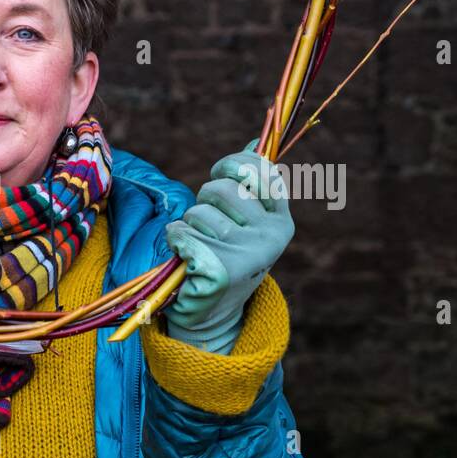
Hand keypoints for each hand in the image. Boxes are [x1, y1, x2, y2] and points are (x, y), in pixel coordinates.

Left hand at [162, 142, 293, 353]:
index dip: (234, 164)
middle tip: (206, 222)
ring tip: (198, 245)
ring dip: (188, 225)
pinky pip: (181, 232)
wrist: (212, 314)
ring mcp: (246, 254)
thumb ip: (251, 186)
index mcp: (280, 222)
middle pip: (222, 188)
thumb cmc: (226, 259)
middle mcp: (270, 237)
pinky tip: (185, 256)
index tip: (221, 172)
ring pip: (198, 212)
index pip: (261, 170)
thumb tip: (256, 143)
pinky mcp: (218, 269)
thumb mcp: (247, 223)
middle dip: (204, 198)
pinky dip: (175, 240)